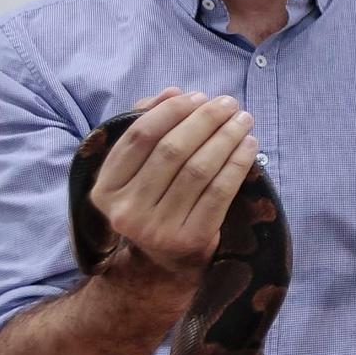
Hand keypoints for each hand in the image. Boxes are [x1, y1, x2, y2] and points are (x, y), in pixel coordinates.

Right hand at [87, 87, 257, 277]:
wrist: (166, 261)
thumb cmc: (154, 200)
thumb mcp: (138, 169)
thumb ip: (147, 126)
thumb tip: (172, 93)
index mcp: (106, 188)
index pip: (139, 137)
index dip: (171, 111)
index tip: (198, 96)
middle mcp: (126, 211)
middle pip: (171, 151)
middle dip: (205, 120)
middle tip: (228, 103)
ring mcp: (157, 228)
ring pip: (198, 169)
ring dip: (226, 138)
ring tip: (243, 119)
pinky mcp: (190, 239)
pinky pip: (219, 192)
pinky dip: (237, 164)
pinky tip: (249, 145)